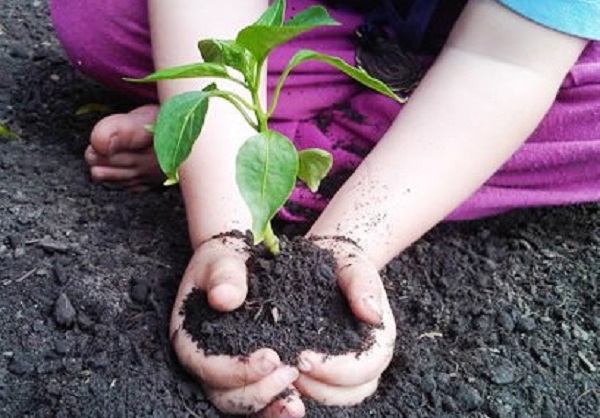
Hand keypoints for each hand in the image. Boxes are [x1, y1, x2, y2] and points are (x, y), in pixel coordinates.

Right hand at [170, 234, 305, 416]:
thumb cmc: (223, 259)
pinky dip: (277, 402)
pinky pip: (259, 395)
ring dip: (269, 406)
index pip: (207, 366)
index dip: (236, 369)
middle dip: (257, 392)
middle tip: (289, 373)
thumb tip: (225, 299)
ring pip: (242, 402)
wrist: (235, 259)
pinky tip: (299, 400)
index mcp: (189, 338)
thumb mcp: (221, 260)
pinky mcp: (247, 371)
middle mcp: (205, 361)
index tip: (270, 357)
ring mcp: (226, 370)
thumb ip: (224, 277)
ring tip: (298, 404)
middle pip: (223, 395)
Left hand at [293, 237, 396, 404]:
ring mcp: (349, 365)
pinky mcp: (329, 368)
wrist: (329, 259)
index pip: (366, 367)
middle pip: (355, 390)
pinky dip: (303, 390)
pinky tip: (281, 376)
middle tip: (288, 369)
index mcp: (379, 336)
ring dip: (312, 391)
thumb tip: (372, 315)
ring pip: (339, 397)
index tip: (303, 357)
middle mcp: (369, 357)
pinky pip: (322, 391)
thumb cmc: (342, 262)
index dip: (336, 370)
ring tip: (284, 373)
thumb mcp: (352, 265)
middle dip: (321, 386)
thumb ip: (363, 285)